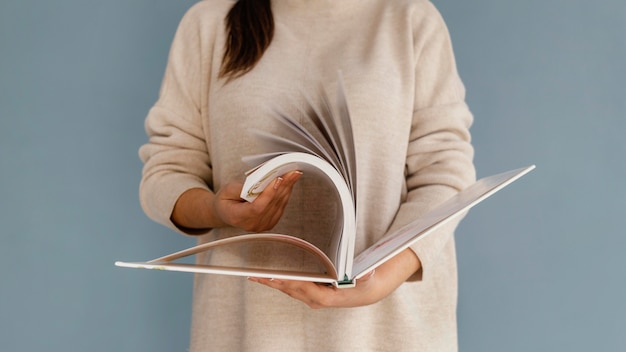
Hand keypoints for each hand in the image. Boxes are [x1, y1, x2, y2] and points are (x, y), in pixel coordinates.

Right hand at [170, 170, 301, 231]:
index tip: (277, 179)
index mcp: (238, 217)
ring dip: (288, 188)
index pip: (257, 208)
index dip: (269, 194)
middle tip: (292, 172)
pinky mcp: (270, 222)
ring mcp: (263, 225)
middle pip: (272, 204)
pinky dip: (286, 193)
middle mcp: (253, 225)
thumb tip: (260, 181)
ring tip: (294, 174)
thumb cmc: (225, 200)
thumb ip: (242, 188)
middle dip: (283, 186)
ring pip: (279, 205)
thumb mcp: (227, 190)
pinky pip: (281, 207)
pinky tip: (290, 183)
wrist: (226, 213)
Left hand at [248, 248, 420, 308]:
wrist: (366, 292)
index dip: (290, 282)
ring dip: (271, 283)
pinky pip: (291, 288)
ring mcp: (311, 298)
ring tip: (255, 276)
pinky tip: (269, 277)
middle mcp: (316, 300)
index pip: (304, 288)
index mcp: (326, 297)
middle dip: (273, 282)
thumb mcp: (367, 278)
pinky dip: (278, 282)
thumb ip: (366, 275)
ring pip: (288, 290)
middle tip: (256, 276)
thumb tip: (366, 272)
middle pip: (290, 289)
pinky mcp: (310, 294)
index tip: (277, 277)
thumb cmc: (364, 284)